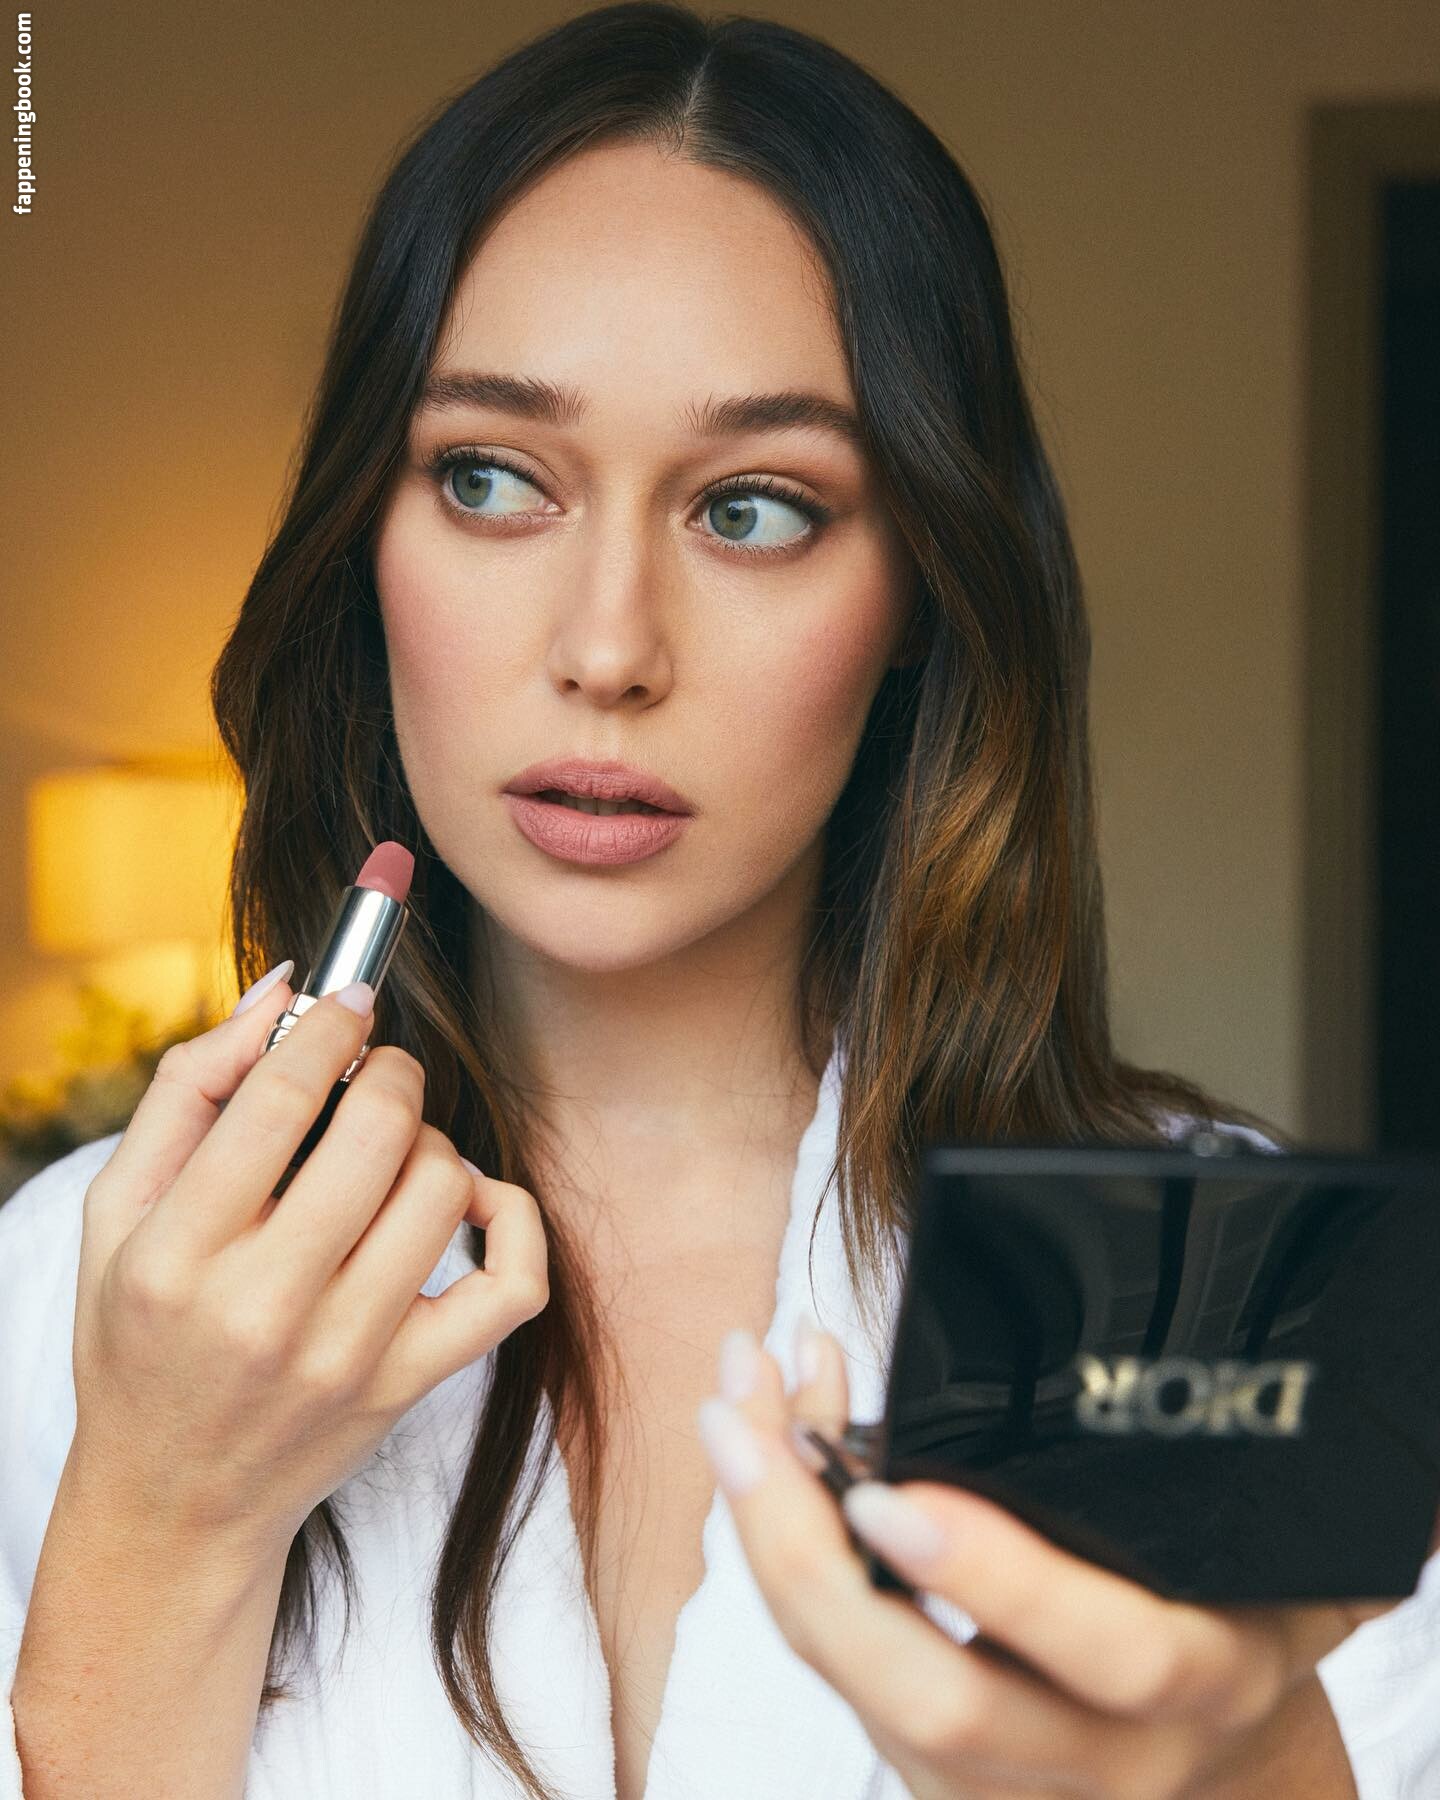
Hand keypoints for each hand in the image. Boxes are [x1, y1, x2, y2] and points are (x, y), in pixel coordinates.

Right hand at [67, 968, 548, 1561]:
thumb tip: (284, 990)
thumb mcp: (115, 1216)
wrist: (175, 1500)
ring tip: (392, 1151)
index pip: (276, 1102)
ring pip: (444, 1188)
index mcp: (175, 1259)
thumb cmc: (141, 1336)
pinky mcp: (411, 1384)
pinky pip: (513, 1283)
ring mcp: (349, 1354)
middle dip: (390, 1072)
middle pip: (377, 1133)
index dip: (329, 1027)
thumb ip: (186, 1091)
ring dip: (431, 1141)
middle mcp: (264, 1311)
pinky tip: (472, 1201)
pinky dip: (513, 1218)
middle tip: (374, 1071)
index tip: (347, 1001)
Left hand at [697, 1324, 1408, 1799]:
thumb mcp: (1285, 1562)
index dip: (992, 1577)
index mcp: (1193, 1680)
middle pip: (922, 1694)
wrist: (1214, 1768)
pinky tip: (760, 1436)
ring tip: (731, 1398)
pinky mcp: (916, 1765)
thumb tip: (1364, 1415)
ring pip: (849, 1678)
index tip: (890, 1488)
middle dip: (808, 1557)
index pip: (1098, 1653)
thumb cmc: (1237, 1616)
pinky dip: (779, 1541)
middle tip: (742, 1426)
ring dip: (766, 1530)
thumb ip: (1289, 1502)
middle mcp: (1088, 1753)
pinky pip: (828, 1655)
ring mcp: (986, 1778)